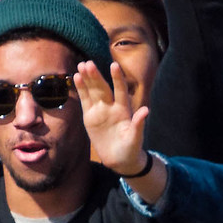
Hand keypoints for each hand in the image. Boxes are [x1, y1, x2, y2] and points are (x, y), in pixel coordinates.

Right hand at [76, 60, 159, 193]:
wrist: (119, 159)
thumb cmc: (130, 149)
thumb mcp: (136, 139)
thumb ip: (138, 124)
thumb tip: (145, 110)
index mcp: (124, 110)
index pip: (121, 91)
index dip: (117, 79)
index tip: (114, 65)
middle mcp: (112, 107)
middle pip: (103, 89)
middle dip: (96, 76)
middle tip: (89, 63)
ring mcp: (100, 110)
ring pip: (93, 91)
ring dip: (88, 78)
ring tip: (81, 65)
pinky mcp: (90, 116)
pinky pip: (85, 100)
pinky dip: (81, 89)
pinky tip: (76, 77)